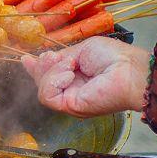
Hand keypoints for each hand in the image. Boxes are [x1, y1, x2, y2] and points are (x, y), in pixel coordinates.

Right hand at [21, 36, 150, 117]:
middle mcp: (70, 91)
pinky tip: (70, 74)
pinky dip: (53, 81)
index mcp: (74, 77)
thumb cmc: (113, 58)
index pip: (47, 77)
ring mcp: (70, 100)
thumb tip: (37, 58)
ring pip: (42, 89)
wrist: (129, 70)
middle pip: (41, 83)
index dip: (36, 68)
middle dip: (40, 68)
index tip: (27, 59)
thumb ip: (59, 58)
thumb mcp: (80, 51)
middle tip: (50, 57)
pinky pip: (47, 96)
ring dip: (51, 72)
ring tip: (71, 66)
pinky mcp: (71, 107)